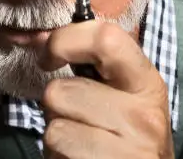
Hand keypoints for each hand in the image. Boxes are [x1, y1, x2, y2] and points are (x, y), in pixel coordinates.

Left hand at [38, 19, 173, 158]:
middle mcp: (144, 115)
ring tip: (80, 143)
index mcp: (147, 83)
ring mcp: (132, 151)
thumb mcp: (124, 95)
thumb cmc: (128, 135)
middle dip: (56, 107)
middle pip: (61, 91)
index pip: (105, 38)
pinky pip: (57, 155)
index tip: (49, 58)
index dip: (64, 41)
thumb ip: (91, 63)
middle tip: (77, 118)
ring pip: (53, 129)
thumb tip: (35, 35)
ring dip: (57, 137)